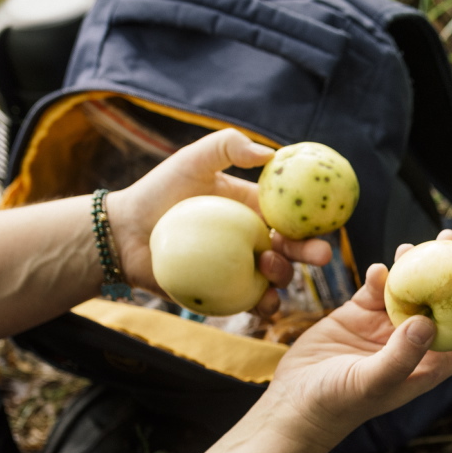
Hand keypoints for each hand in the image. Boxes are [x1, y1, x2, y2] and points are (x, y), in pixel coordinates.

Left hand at [104, 128, 331, 316]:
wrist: (123, 233)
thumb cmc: (157, 192)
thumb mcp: (191, 159)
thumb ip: (228, 146)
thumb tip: (271, 153)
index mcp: (254, 211)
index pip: (291, 215)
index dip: (313, 220)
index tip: (328, 222)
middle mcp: (253, 241)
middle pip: (293, 249)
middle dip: (313, 254)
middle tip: (322, 255)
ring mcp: (242, 270)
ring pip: (278, 278)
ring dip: (285, 276)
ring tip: (270, 267)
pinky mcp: (227, 294)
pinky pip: (253, 303)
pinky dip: (265, 306)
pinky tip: (266, 303)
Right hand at [265, 231, 451, 446]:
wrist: (295, 401)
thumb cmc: (338, 403)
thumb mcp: (372, 382)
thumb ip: (401, 355)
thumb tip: (427, 322)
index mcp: (426, 365)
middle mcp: (410, 344)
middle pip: (441, 305)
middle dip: (448, 274)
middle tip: (450, 239)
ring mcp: (384, 328)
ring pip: (408, 290)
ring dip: (411, 268)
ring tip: (409, 248)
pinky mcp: (357, 315)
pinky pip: (374, 289)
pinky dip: (377, 277)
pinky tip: (376, 270)